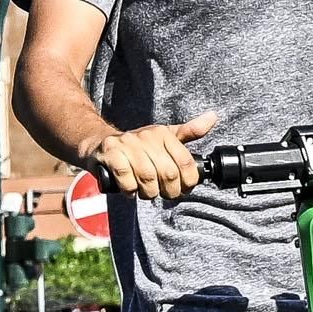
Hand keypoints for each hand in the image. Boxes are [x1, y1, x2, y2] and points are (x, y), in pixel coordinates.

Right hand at [85, 115, 220, 201]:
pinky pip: (126, 179)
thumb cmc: (137, 146)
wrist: (99, 144)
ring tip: (146, 191)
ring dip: (148, 192)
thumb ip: (190, 131)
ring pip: (147, 179)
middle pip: (168, 174)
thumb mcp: (165, 137)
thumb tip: (213, 117)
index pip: (185, 162)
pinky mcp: (111, 154)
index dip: (188, 181)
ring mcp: (127, 144)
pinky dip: (130, 190)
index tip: (184, 188)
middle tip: (164, 193)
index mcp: (163, 133)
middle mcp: (146, 136)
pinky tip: (130, 188)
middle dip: (168, 191)